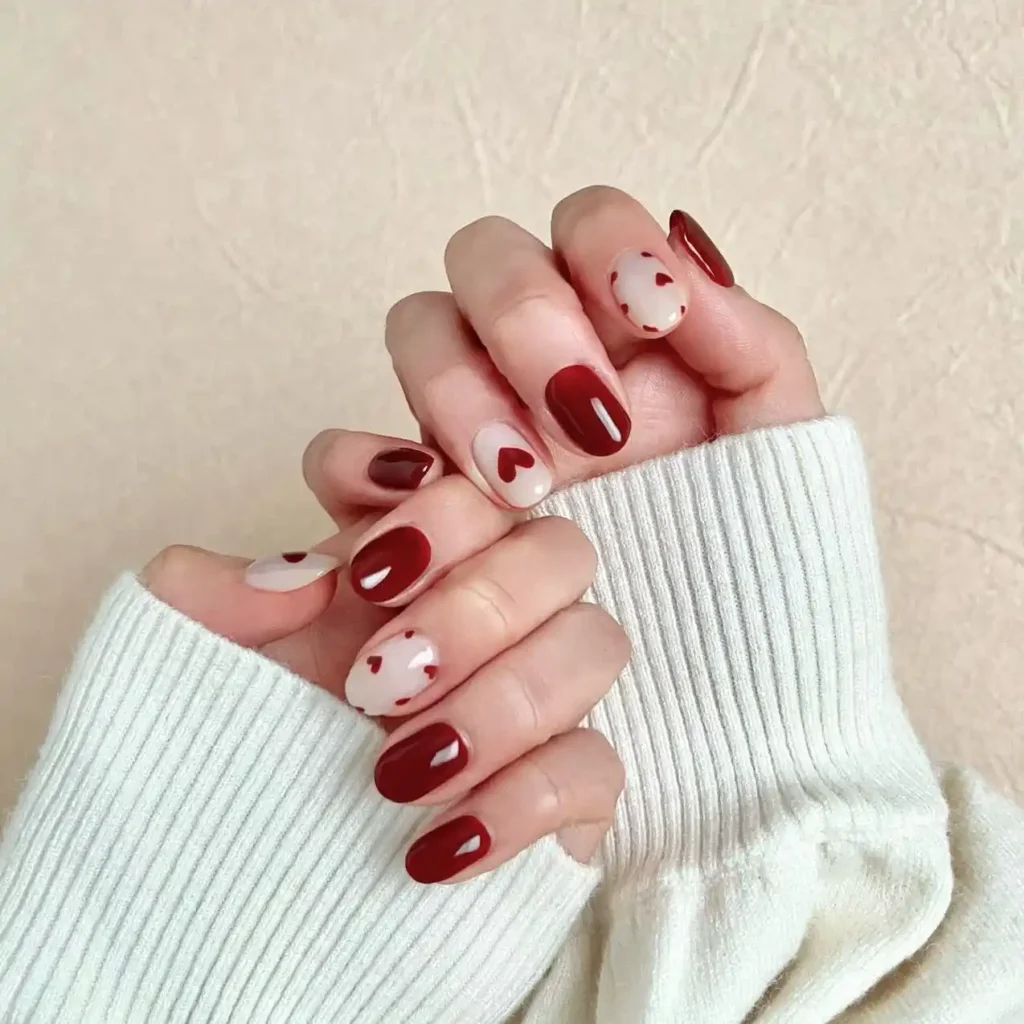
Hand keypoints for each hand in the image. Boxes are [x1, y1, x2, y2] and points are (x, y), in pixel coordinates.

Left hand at [141, 435, 627, 883]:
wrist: (261, 891)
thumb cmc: (239, 759)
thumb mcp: (191, 669)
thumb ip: (206, 594)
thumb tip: (297, 579)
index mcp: (411, 560)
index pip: (461, 475)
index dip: (431, 501)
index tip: (364, 572)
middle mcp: (488, 609)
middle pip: (557, 547)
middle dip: (475, 604)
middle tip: (375, 680)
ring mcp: (539, 691)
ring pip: (596, 643)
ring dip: (503, 699)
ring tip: (398, 768)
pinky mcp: (571, 783)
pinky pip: (596, 764)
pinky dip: (521, 799)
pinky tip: (436, 843)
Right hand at [367, 185, 822, 510]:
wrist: (697, 657)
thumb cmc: (740, 546)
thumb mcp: (774, 446)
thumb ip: (751, 344)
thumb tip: (685, 273)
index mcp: (619, 325)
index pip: (587, 221)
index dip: (608, 245)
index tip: (654, 317)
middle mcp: (533, 356)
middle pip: (486, 255)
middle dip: (530, 322)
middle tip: (590, 421)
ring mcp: (466, 419)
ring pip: (416, 327)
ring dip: (460, 390)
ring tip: (527, 487)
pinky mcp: (415, 500)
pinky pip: (341, 450)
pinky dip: (364, 465)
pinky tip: (430, 502)